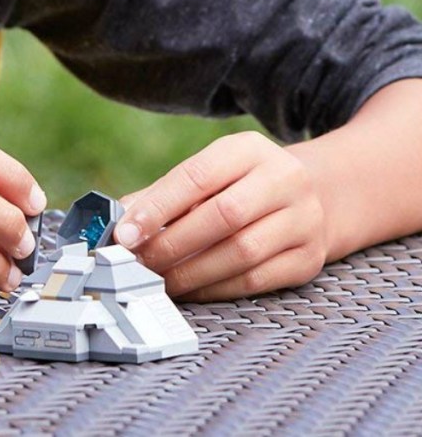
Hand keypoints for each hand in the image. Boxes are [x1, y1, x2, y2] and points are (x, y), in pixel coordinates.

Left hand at [113, 131, 327, 301]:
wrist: (319, 193)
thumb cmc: (244, 184)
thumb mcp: (212, 171)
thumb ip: (165, 194)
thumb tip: (120, 220)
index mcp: (248, 150)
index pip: (197, 176)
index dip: (157, 208)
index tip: (125, 234)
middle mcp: (283, 180)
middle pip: (222, 215)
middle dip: (172, 244)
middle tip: (139, 262)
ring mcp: (303, 219)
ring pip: (241, 252)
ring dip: (191, 272)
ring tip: (159, 280)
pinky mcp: (309, 258)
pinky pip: (256, 280)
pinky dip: (216, 288)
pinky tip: (190, 289)